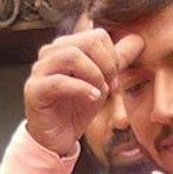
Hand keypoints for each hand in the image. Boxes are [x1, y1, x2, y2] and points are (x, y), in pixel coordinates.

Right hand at [22, 29, 142, 156]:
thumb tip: (138, 40)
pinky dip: (81, 88)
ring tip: (101, 92)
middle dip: (107, 65)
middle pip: (87, 41)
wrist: (57, 138)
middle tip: (112, 86)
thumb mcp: (102, 83)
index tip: (115, 80)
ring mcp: (40, 69)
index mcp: (66, 47)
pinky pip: (59, 81)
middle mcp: (50, 53)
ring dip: (94, 74)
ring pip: (71, 55)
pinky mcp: (34, 89)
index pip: (96, 36)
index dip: (112, 57)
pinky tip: (93, 97)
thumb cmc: (76, 109)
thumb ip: (116, 61)